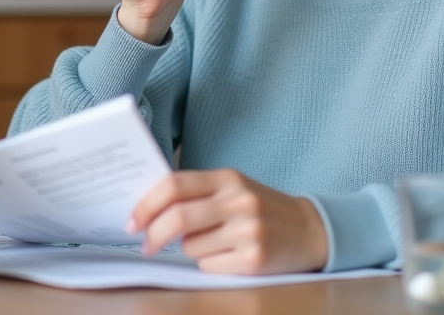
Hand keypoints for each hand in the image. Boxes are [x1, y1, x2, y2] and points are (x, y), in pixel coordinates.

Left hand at [127, 170, 328, 274]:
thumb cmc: (261, 209)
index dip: (147, 204)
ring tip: (213, 243)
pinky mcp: (254, 259)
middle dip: (153, 234)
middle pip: (178, 217)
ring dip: (190, 249)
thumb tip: (149, 210)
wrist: (311, 230)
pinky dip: (210, 263)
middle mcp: (239, 201)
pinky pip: (209, 265)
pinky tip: (230, 256)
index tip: (132, 221)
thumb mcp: (234, 190)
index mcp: (228, 178)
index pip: (175, 184)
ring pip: (191, 246)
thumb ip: (198, 193)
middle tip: (145, 244)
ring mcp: (248, 230)